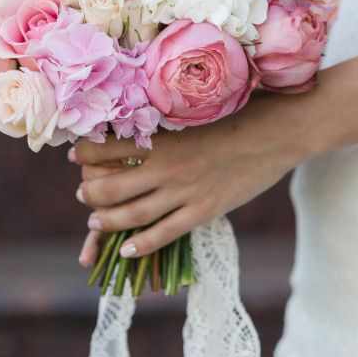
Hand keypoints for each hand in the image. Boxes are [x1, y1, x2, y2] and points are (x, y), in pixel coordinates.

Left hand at [71, 93, 303, 264]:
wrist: (281, 131)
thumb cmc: (243, 109)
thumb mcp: (199, 107)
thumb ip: (170, 115)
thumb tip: (146, 110)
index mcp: (164, 136)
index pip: (108, 147)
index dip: (85, 153)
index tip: (76, 155)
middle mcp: (168, 167)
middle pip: (109, 187)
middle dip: (89, 193)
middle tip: (81, 194)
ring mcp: (186, 193)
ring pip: (130, 215)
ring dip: (105, 220)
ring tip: (94, 221)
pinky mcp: (204, 211)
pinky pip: (163, 234)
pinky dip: (139, 245)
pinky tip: (126, 250)